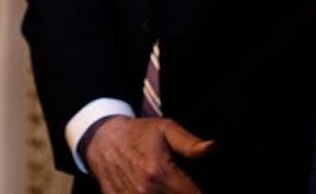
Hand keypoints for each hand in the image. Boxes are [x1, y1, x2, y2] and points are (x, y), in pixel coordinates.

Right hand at [83, 116, 213, 193]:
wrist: (102, 140)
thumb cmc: (138, 134)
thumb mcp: (165, 128)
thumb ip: (189, 142)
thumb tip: (212, 148)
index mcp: (159, 172)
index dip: (201, 193)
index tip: (203, 187)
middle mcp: (145, 191)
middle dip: (184, 193)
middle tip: (184, 186)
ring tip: (170, 187)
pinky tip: (155, 190)